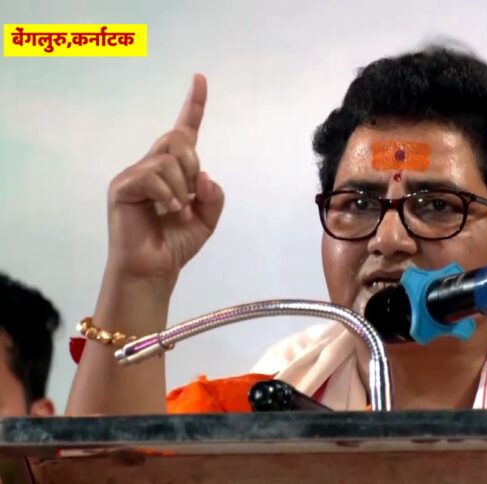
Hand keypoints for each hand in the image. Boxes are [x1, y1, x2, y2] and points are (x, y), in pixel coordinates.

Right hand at [107, 74, 224, 279]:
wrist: (154, 270)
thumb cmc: (176, 244)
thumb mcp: (207, 219)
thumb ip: (213, 195)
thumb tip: (204, 174)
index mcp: (173, 170)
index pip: (184, 131)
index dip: (194, 105)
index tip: (199, 78)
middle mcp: (151, 166)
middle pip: (178, 139)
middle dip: (192, 165)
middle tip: (191, 196)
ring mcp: (134, 174)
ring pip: (168, 159)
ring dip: (182, 189)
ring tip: (178, 213)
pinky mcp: (122, 186)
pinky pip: (152, 175)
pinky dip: (168, 195)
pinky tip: (169, 212)